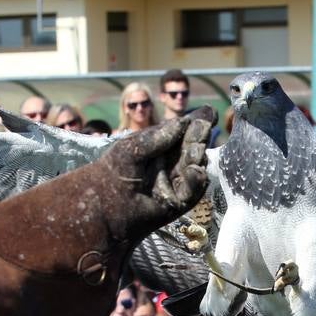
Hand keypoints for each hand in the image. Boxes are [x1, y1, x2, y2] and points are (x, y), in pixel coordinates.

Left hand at [100, 109, 212, 242]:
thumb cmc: (115, 170)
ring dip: (198, 156)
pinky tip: (196, 170)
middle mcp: (171, 163)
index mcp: (162, 146)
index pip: (183, 133)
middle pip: (192, 148)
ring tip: (196, 148)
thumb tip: (183, 122)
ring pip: (195, 167)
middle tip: (204, 127)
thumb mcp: (134, 147)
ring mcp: (176, 182)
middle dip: (200, 137)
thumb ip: (158, 137)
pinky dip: (196, 180)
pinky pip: (193, 191)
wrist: (105, 203)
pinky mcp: (178, 202)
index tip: (209, 113)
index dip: (196, 123)